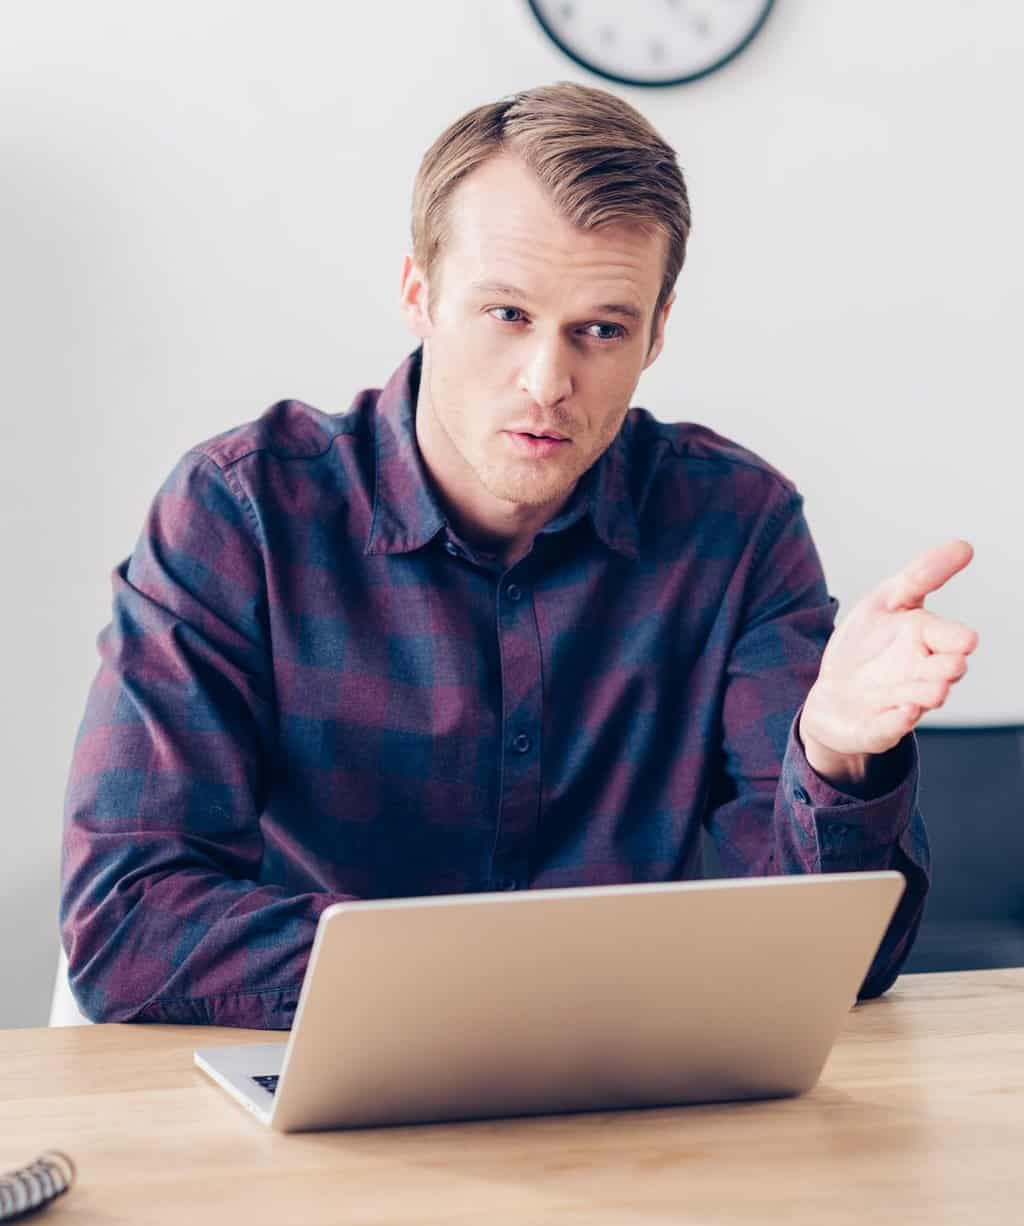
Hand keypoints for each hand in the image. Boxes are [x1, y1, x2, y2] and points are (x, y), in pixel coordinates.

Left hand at [799, 539, 978, 785]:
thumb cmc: (867, 644)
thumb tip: (965, 546)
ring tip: (934, 691)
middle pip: (939, 672)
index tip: (966, 639)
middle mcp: (919, 674)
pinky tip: (901, 715)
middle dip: (946, 669)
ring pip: (919, 701)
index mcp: (925, 640)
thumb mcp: (886, 601)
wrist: (834, 695)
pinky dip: (894, 723)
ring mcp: (899, 703)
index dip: (954, 637)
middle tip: (951, 665)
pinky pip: (886, 729)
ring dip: (926, 695)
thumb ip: (922, 575)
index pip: (946, 636)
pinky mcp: (877, 729)